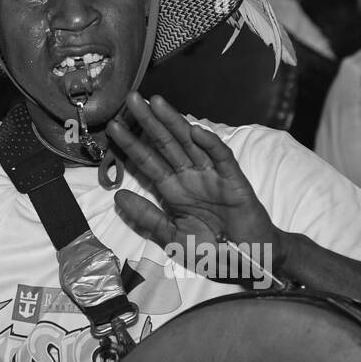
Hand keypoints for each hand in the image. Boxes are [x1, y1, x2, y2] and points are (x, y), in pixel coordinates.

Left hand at [105, 93, 285, 279]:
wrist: (248, 263)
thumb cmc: (212, 251)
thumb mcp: (173, 236)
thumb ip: (147, 217)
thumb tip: (118, 196)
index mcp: (173, 190)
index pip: (147, 161)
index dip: (131, 143)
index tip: (113, 126)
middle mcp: (189, 177)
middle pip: (165, 144)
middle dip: (148, 121)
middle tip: (131, 98)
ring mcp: (211, 176)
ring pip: (190, 143)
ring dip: (175, 122)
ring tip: (156, 102)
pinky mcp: (234, 181)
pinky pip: (222, 159)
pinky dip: (211, 145)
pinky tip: (196, 131)